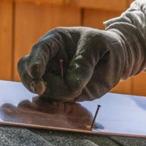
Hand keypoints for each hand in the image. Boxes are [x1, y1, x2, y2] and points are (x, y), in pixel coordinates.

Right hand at [17, 27, 136, 101]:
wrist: (118, 59)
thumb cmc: (106, 46)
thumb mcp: (99, 46)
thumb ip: (85, 62)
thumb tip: (71, 84)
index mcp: (56, 41)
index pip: (40, 50)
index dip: (35, 61)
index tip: (36, 72)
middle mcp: (50, 59)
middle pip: (28, 70)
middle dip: (31, 81)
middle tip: (40, 89)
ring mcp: (53, 77)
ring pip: (40, 89)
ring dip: (54, 94)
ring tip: (78, 90)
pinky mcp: (61, 93)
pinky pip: (51, 101)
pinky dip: (55, 104)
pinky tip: (69, 99)